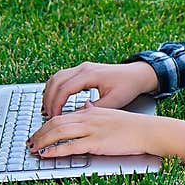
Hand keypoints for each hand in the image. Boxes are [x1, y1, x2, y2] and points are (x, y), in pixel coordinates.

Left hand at [27, 101, 184, 160]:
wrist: (147, 130)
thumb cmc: (130, 125)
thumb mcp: (109, 113)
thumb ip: (94, 110)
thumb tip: (83, 106)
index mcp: (89, 111)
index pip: (61, 115)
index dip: (45, 125)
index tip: (37, 133)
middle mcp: (87, 118)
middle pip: (55, 122)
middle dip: (39, 133)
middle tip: (29, 142)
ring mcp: (91, 130)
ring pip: (59, 132)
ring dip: (43, 141)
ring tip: (33, 148)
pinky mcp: (96, 142)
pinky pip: (71, 145)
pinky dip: (56, 150)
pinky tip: (47, 154)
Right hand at [41, 61, 158, 117]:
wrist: (137, 74)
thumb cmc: (128, 86)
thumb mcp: (113, 102)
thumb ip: (94, 109)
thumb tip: (76, 117)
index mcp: (90, 75)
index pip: (64, 89)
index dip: (56, 104)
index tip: (53, 117)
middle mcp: (83, 68)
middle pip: (56, 82)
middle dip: (49, 99)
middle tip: (47, 115)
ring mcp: (82, 68)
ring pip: (56, 77)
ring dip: (49, 93)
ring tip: (47, 109)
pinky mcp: (83, 70)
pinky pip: (62, 77)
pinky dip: (55, 88)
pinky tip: (54, 99)